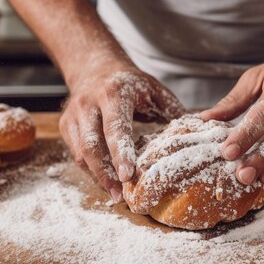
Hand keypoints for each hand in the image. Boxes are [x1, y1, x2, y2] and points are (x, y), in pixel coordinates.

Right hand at [59, 59, 184, 201]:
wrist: (93, 68)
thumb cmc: (129, 83)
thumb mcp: (153, 89)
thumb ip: (172, 109)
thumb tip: (197, 130)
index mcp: (113, 94)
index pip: (115, 127)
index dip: (121, 153)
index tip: (128, 175)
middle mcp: (88, 105)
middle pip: (92, 146)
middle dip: (105, 173)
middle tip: (120, 195)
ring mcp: (73, 116)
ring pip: (81, 154)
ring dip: (98, 177)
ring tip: (115, 194)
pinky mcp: (66, 127)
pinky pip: (76, 154)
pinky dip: (91, 171)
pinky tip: (106, 182)